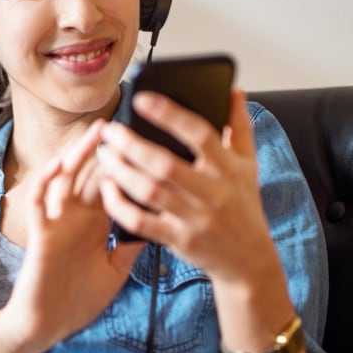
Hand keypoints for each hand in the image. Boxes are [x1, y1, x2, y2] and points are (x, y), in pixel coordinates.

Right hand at [5, 120, 144, 348]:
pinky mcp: (39, 234)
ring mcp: (56, 221)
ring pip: (64, 179)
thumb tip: (160, 225)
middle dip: (103, 149)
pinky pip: (38, 202)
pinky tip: (58, 166)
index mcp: (95, 223)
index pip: (110, 185)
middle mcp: (76, 216)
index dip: (124, 164)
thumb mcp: (115, 270)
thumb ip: (131, 246)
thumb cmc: (78, 299)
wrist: (47, 325)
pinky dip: (45, 182)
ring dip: (78, 155)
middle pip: (89, 174)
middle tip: (120, 123)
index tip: (142, 142)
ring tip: (95, 134)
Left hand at [96, 88, 279, 285]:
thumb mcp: (248, 164)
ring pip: (149, 191)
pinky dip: (120, 205)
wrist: (249, 261)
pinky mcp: (178, 240)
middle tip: (110, 130)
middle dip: (131, 144)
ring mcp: (194, 219)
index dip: (169, 114)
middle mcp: (212, 193)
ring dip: (120, 170)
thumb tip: (232, 91)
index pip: (199, 134)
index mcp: (228, 168)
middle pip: (165, 164)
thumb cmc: (244, 206)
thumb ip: (238, 126)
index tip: (141, 98)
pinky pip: (141, 222)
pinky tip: (107, 188)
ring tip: (104, 153)